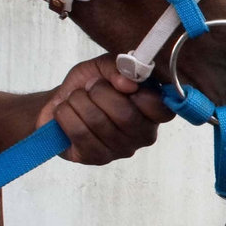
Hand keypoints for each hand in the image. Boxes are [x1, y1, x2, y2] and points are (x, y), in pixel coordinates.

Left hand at [37, 54, 174, 164]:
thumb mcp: (104, 67)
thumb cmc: (90, 85)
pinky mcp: (97, 158)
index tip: (122, 84)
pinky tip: (65, 111)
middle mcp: (143, 134)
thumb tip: (127, 84)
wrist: (63, 101)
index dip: (142, 95)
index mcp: (153, 111)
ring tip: (74, 97)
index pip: (162, 110)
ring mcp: (121, 150)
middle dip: (99, 92)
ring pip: (98, 123)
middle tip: (90, 86)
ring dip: (78, 101)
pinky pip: (80, 134)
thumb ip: (119, 68)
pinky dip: (66, 115)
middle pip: (126, 116)